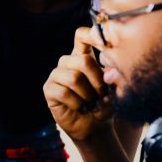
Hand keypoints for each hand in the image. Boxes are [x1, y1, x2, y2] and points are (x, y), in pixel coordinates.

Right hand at [43, 27, 113, 141]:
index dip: (90, 34)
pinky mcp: (49, 89)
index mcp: (83, 56)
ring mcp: (56, 75)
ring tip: (91, 102)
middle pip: (83, 60)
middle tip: (102, 94)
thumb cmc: (104, 104)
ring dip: (88, 95)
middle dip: (98, 80)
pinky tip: (79, 107)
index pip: (81, 36)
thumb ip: (112, 79)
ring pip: (74, 78)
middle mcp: (68, 62)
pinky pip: (63, 92)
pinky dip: (77, 103)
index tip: (104, 43)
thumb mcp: (113, 90)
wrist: (93, 126)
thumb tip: (109, 74)